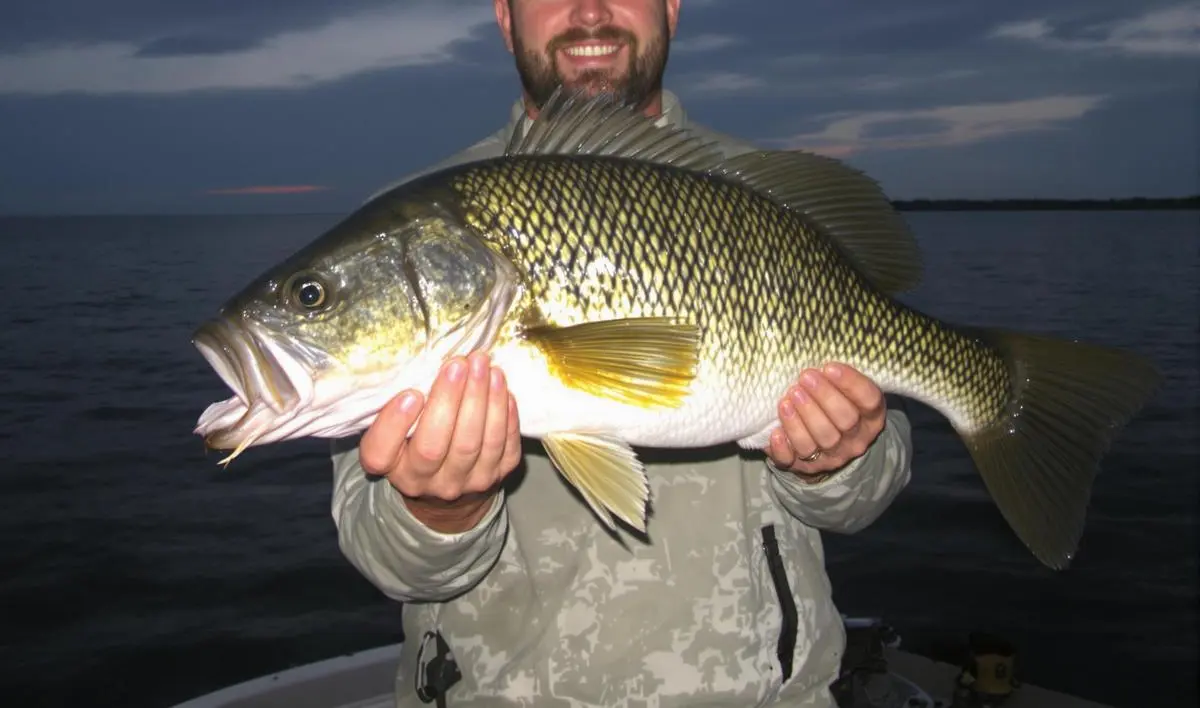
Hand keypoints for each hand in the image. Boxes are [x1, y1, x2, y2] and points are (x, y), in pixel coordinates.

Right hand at [359, 351, 521, 531]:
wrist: (451, 489)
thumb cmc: (419, 444)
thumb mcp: (397, 431)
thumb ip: (397, 408)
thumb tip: (419, 367)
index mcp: (392, 468)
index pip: (380, 454)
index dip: (394, 424)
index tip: (411, 393)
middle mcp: (424, 483)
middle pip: (435, 446)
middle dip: (449, 399)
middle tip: (459, 363)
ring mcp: (463, 483)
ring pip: (475, 445)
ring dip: (483, 401)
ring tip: (485, 367)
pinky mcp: (496, 477)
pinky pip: (504, 447)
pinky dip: (505, 415)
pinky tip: (501, 387)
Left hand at [767, 363, 886, 479]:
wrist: (825, 446)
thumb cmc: (833, 406)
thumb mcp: (845, 392)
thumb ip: (838, 378)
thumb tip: (816, 350)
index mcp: (871, 417)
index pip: (869, 400)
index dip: (851, 383)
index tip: (828, 367)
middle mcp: (856, 439)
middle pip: (845, 421)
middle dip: (823, 397)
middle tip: (805, 377)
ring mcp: (831, 456)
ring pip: (820, 440)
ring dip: (803, 418)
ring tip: (788, 397)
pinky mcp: (805, 466)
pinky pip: (793, 460)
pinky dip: (783, 447)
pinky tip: (776, 431)